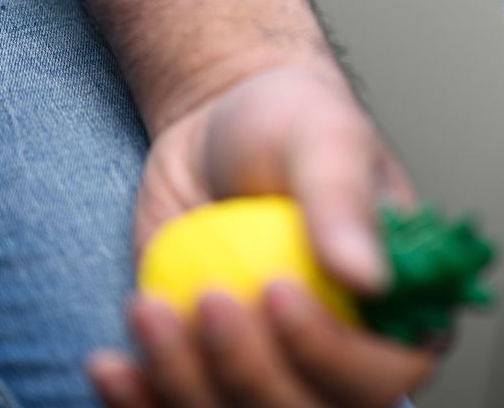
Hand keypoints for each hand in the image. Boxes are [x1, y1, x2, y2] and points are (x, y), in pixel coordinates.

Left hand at [88, 64, 434, 406]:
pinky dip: (138, 401)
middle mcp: (340, 360)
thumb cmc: (288, 122)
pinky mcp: (204, 374)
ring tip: (148, 308)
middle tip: (209, 296)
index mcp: (395, 314)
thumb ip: (344, 204)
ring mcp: (270, 374)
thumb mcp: (324, 139)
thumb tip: (370, 279)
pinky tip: (109, 363)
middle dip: (248, 370)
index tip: (276, 293)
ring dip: (183, 382)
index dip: (330, 355)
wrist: (215, 131)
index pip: (383, 373)